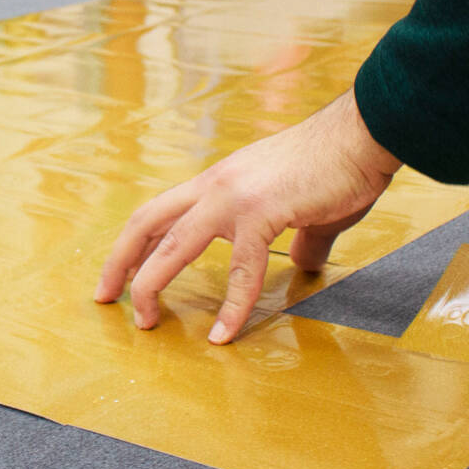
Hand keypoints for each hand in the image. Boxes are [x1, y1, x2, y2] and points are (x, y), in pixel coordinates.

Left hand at [93, 90, 401, 343]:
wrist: (363, 135)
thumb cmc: (340, 165)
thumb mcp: (305, 205)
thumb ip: (300, 237)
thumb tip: (306, 263)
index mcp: (220, 181)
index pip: (160, 211)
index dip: (135, 243)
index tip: (121, 271)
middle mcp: (216, 185)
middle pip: (147, 222)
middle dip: (119, 261)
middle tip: (105, 298)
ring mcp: (234, 197)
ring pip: (174, 245)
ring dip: (151, 284)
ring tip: (146, 322)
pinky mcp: (263, 212)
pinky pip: (241, 268)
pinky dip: (230, 306)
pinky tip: (223, 334)